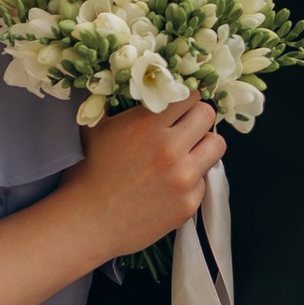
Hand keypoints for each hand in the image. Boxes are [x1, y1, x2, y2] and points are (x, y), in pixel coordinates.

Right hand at [70, 98, 224, 260]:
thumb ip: (116, 102)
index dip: (184, 98)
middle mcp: (170, 149)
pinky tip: (171, 184)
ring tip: (187, 152)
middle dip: (196, 117)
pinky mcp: (188, 204)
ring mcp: (182, 178)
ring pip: (216, 146)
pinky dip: (192, 180)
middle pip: (207, 115)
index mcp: (148, 125)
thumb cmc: (89, 172)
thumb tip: (133, 82)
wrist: (87, 222)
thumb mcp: (96, 126)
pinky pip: (204, 180)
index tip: (179, 105)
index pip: (189, 95)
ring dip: (203, 145)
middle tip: (185, 126)